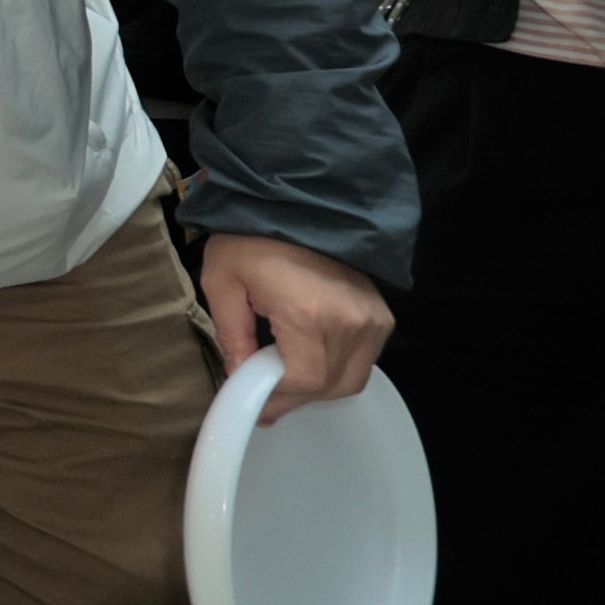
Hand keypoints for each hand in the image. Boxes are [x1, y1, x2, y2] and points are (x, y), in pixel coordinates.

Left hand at [198, 231, 390, 413]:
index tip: (250, 401)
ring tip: (282, 378)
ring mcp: (372, 319)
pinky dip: (336, 370)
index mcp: (309, 313)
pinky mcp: (383, 315)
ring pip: (349, 380)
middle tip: (262, 395)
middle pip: (328, 386)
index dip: (276, 397)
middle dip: (292, 396)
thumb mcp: (222, 283)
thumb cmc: (251, 238)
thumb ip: (232, 337)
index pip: (303, 381)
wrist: (298, 203)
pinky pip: (363, 361)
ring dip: (316, 388)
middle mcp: (350, 321)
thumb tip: (240, 378)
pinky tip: (307, 360)